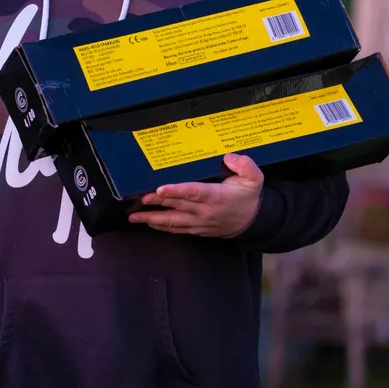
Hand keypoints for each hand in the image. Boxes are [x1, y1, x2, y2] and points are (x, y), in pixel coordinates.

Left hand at [127, 153, 262, 236]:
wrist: (252, 221)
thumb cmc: (248, 196)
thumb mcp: (254, 178)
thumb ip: (245, 166)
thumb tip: (229, 157)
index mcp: (216, 196)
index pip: (193, 193)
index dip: (176, 191)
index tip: (160, 189)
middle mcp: (205, 211)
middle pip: (177, 206)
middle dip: (156, 202)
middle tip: (139, 198)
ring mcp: (199, 222)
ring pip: (173, 221)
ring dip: (152, 218)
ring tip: (134, 216)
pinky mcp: (196, 229)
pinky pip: (176, 229)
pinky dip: (161, 226)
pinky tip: (148, 222)